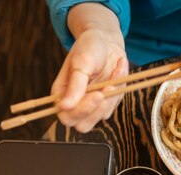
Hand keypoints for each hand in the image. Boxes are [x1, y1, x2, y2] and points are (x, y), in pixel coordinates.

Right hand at [51, 4, 128, 131]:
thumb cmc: (89, 48)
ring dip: (112, 95)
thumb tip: (64, 106)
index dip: (82, 110)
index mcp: (61, 94)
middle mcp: (74, 104)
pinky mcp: (106, 103)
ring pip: (102, 116)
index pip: (66, 116)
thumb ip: (75, 85)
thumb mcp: (82, 63)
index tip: (98, 94)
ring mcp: (91, 105)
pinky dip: (119, 89)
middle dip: (98, 109)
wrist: (106, 42)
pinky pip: (114, 105)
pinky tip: (118, 71)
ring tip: (115, 70)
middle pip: (83, 125)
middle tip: (109, 87)